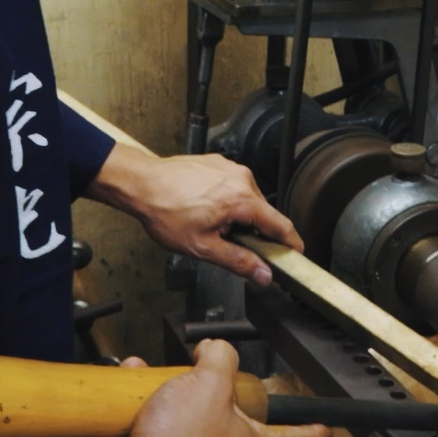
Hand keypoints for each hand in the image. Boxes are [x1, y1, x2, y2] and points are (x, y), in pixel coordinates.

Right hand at [64, 341, 328, 436]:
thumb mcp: (211, 382)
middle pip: (232, 422)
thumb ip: (221, 357)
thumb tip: (215, 349)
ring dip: (170, 398)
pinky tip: (130, 395)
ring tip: (155, 381)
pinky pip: (158, 432)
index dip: (311, 432)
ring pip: (189, 423)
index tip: (324, 431)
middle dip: (214, 395)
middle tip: (204, 378)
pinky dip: (143, 410)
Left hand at [86, 144, 299, 283]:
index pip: (281, 225)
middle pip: (264, 212)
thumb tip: (263, 273)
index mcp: (242, 200)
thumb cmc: (166, 212)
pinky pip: (234, 186)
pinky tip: (206, 210)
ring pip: (248, 199)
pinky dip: (228, 200)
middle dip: (256, 232)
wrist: (141, 183)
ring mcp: (230, 168)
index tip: (296, 254)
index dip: (291, 244)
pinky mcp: (218, 163)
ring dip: (240, 215)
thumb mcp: (203, 247)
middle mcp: (242, 179)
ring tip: (213, 226)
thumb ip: (238, 262)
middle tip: (237, 247)